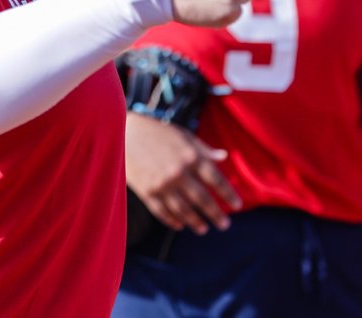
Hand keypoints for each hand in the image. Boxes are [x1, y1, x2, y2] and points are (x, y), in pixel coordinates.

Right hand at [125, 112, 241, 233]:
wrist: (124, 132)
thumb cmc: (157, 132)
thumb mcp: (183, 136)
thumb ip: (204, 149)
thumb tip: (224, 157)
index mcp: (191, 156)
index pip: (216, 180)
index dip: (228, 194)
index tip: (238, 205)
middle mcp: (179, 172)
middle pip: (202, 199)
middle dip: (216, 214)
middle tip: (224, 225)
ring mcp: (162, 184)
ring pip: (183, 210)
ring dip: (195, 222)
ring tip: (203, 229)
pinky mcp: (147, 191)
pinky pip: (163, 212)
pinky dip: (172, 220)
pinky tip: (180, 225)